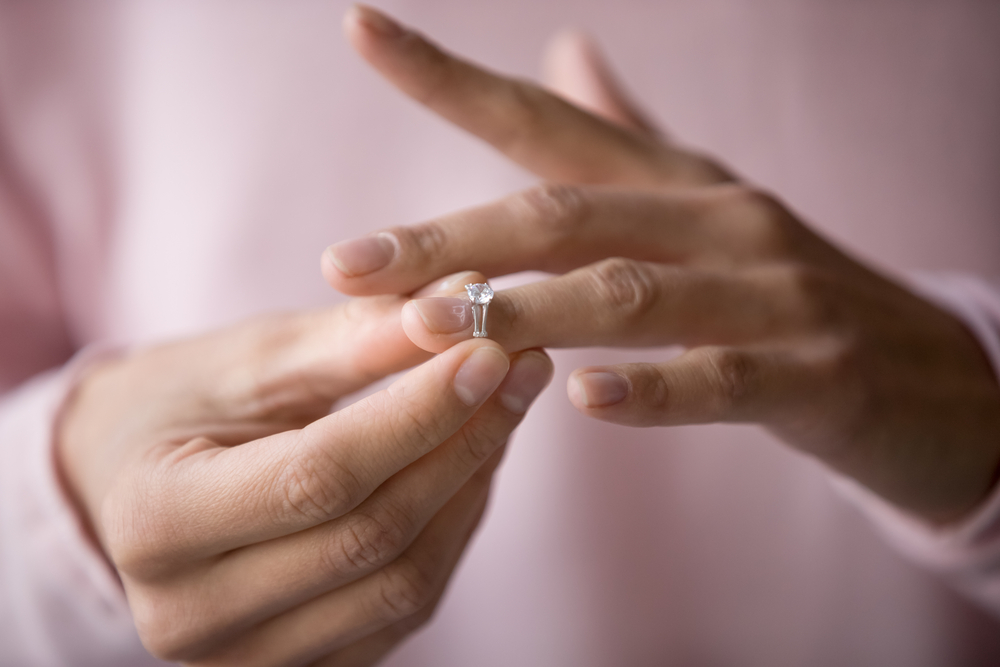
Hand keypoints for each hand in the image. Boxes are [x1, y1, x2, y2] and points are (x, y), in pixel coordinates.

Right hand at [58, 272, 553, 665]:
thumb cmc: (176, 406)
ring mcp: (246, 658)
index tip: (491, 348)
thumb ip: (351, 340)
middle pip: (372, 537)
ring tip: (503, 404)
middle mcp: (191, 615)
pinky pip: (403, 607)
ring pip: (403, 583)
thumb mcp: (245, 359)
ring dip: (470, 486)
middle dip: (463, 443)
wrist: (127, 485)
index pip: (319, 476)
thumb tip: (463, 304)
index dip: (419, 413)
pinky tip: (470, 461)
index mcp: (155, 523)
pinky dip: (451, 529)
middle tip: (519, 365)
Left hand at [326, 6, 999, 524]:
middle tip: (349, 264)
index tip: (362, 31)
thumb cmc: (791, 294)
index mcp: (679, 183)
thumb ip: (629, 138)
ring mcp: (776, 293)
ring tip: (431, 327)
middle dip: (451, 238)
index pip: (548, 122)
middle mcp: (721, 219)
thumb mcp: (706, 208)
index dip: (451, 78)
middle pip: (565, 213)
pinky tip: (582, 396)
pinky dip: (653, 388)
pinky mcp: (821, 375)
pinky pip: (724, 379)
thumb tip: (561, 53)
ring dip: (527, 308)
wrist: (939, 378)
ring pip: (632, 291)